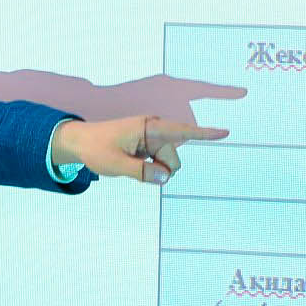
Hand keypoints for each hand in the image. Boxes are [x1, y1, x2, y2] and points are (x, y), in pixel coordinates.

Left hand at [50, 116, 227, 184]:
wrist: (80, 143)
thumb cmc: (96, 149)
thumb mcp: (116, 164)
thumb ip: (142, 172)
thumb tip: (165, 178)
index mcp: (148, 127)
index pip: (181, 132)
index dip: (204, 134)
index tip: (225, 133)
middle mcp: (154, 130)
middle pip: (174, 159)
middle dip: (162, 170)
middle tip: (135, 168)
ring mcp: (152, 139)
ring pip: (168, 164)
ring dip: (155, 171)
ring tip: (131, 165)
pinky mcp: (149, 147)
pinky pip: (160, 165)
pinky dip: (151, 170)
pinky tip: (134, 164)